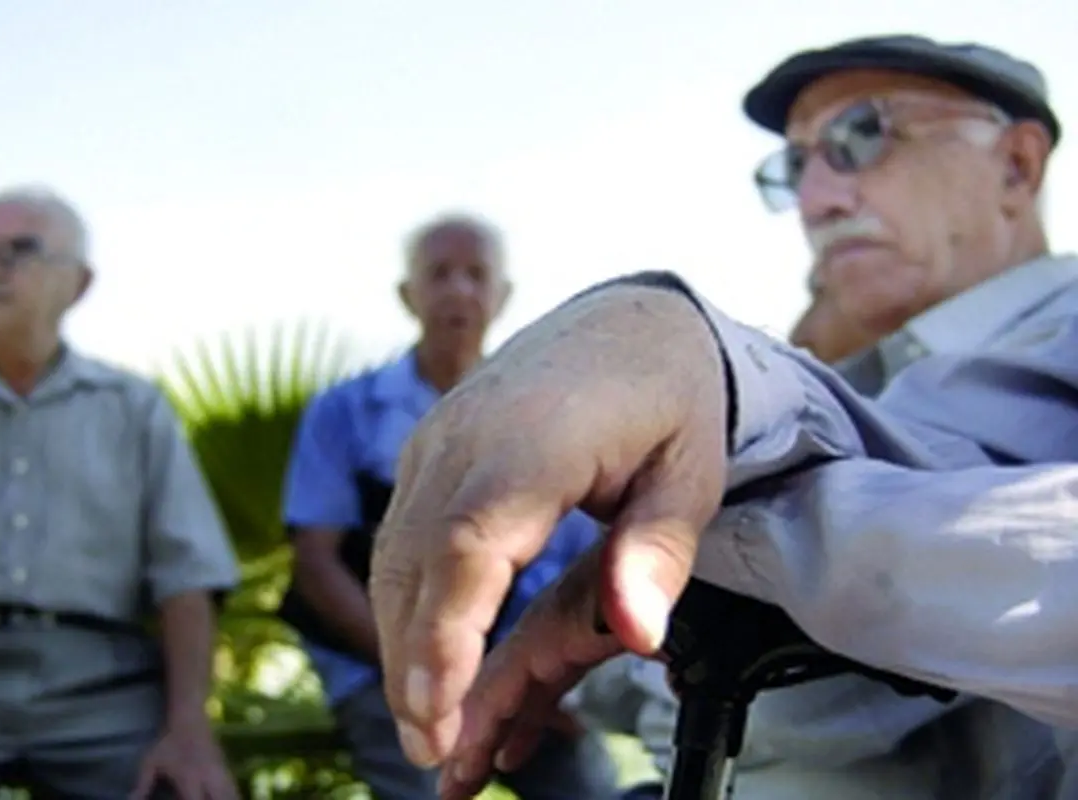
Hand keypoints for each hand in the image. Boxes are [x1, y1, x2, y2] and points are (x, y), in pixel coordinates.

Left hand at [131, 718, 237, 799]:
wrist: (189, 716)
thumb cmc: (168, 740)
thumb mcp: (150, 761)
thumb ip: (142, 784)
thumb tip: (131, 799)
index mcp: (190, 778)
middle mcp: (209, 777)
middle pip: (220, 799)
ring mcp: (220, 771)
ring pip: (231, 793)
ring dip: (227, 798)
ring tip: (219, 799)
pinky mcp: (225, 766)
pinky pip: (233, 787)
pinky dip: (231, 794)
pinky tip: (226, 796)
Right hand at [369, 282, 727, 769]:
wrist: (625, 323)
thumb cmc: (665, 398)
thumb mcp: (691, 472)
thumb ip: (657, 551)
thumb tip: (636, 633)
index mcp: (534, 442)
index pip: (469, 544)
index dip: (444, 631)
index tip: (435, 708)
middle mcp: (466, 437)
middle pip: (413, 561)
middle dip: (411, 662)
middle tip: (428, 749)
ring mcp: (438, 440)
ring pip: (393, 553)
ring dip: (399, 640)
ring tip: (423, 721)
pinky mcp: (430, 450)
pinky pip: (399, 533)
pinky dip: (404, 601)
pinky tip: (422, 652)